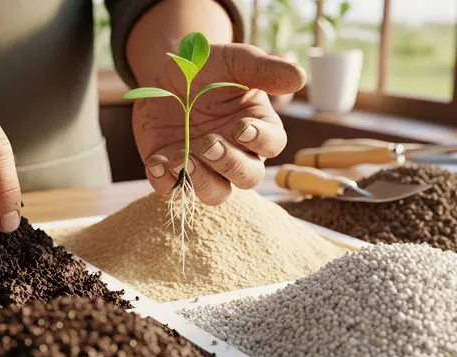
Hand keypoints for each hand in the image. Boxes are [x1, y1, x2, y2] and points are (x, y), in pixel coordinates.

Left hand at [133, 43, 305, 204]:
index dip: (260, 140)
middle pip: (246, 177)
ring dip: (200, 182)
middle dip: (229, 164)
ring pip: (215, 194)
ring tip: (180, 159)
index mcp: (257, 128)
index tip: (240, 127)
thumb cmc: (208, 69)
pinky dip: (164, 182)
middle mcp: (236, 154)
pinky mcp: (174, 174)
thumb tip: (300, 77)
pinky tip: (156, 163)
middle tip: (208, 143)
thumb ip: (264, 69)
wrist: (166, 75)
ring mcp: (205, 168)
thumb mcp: (234, 61)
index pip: (272, 145)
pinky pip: (173, 190)